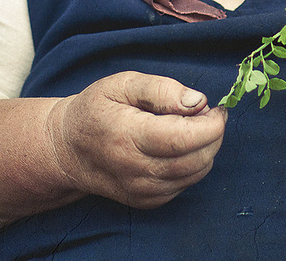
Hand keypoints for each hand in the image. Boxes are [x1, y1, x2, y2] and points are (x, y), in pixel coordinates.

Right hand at [48, 71, 225, 207]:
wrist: (68, 149)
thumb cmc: (97, 110)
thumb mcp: (123, 84)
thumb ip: (162, 89)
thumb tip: (198, 101)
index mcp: (127, 136)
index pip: (184, 138)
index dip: (211, 124)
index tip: (217, 109)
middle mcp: (135, 170)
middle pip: (196, 159)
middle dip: (213, 135)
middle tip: (207, 114)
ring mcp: (141, 191)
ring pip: (195, 173)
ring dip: (207, 149)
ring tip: (192, 127)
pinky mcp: (146, 201)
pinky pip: (185, 184)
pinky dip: (194, 164)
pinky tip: (178, 146)